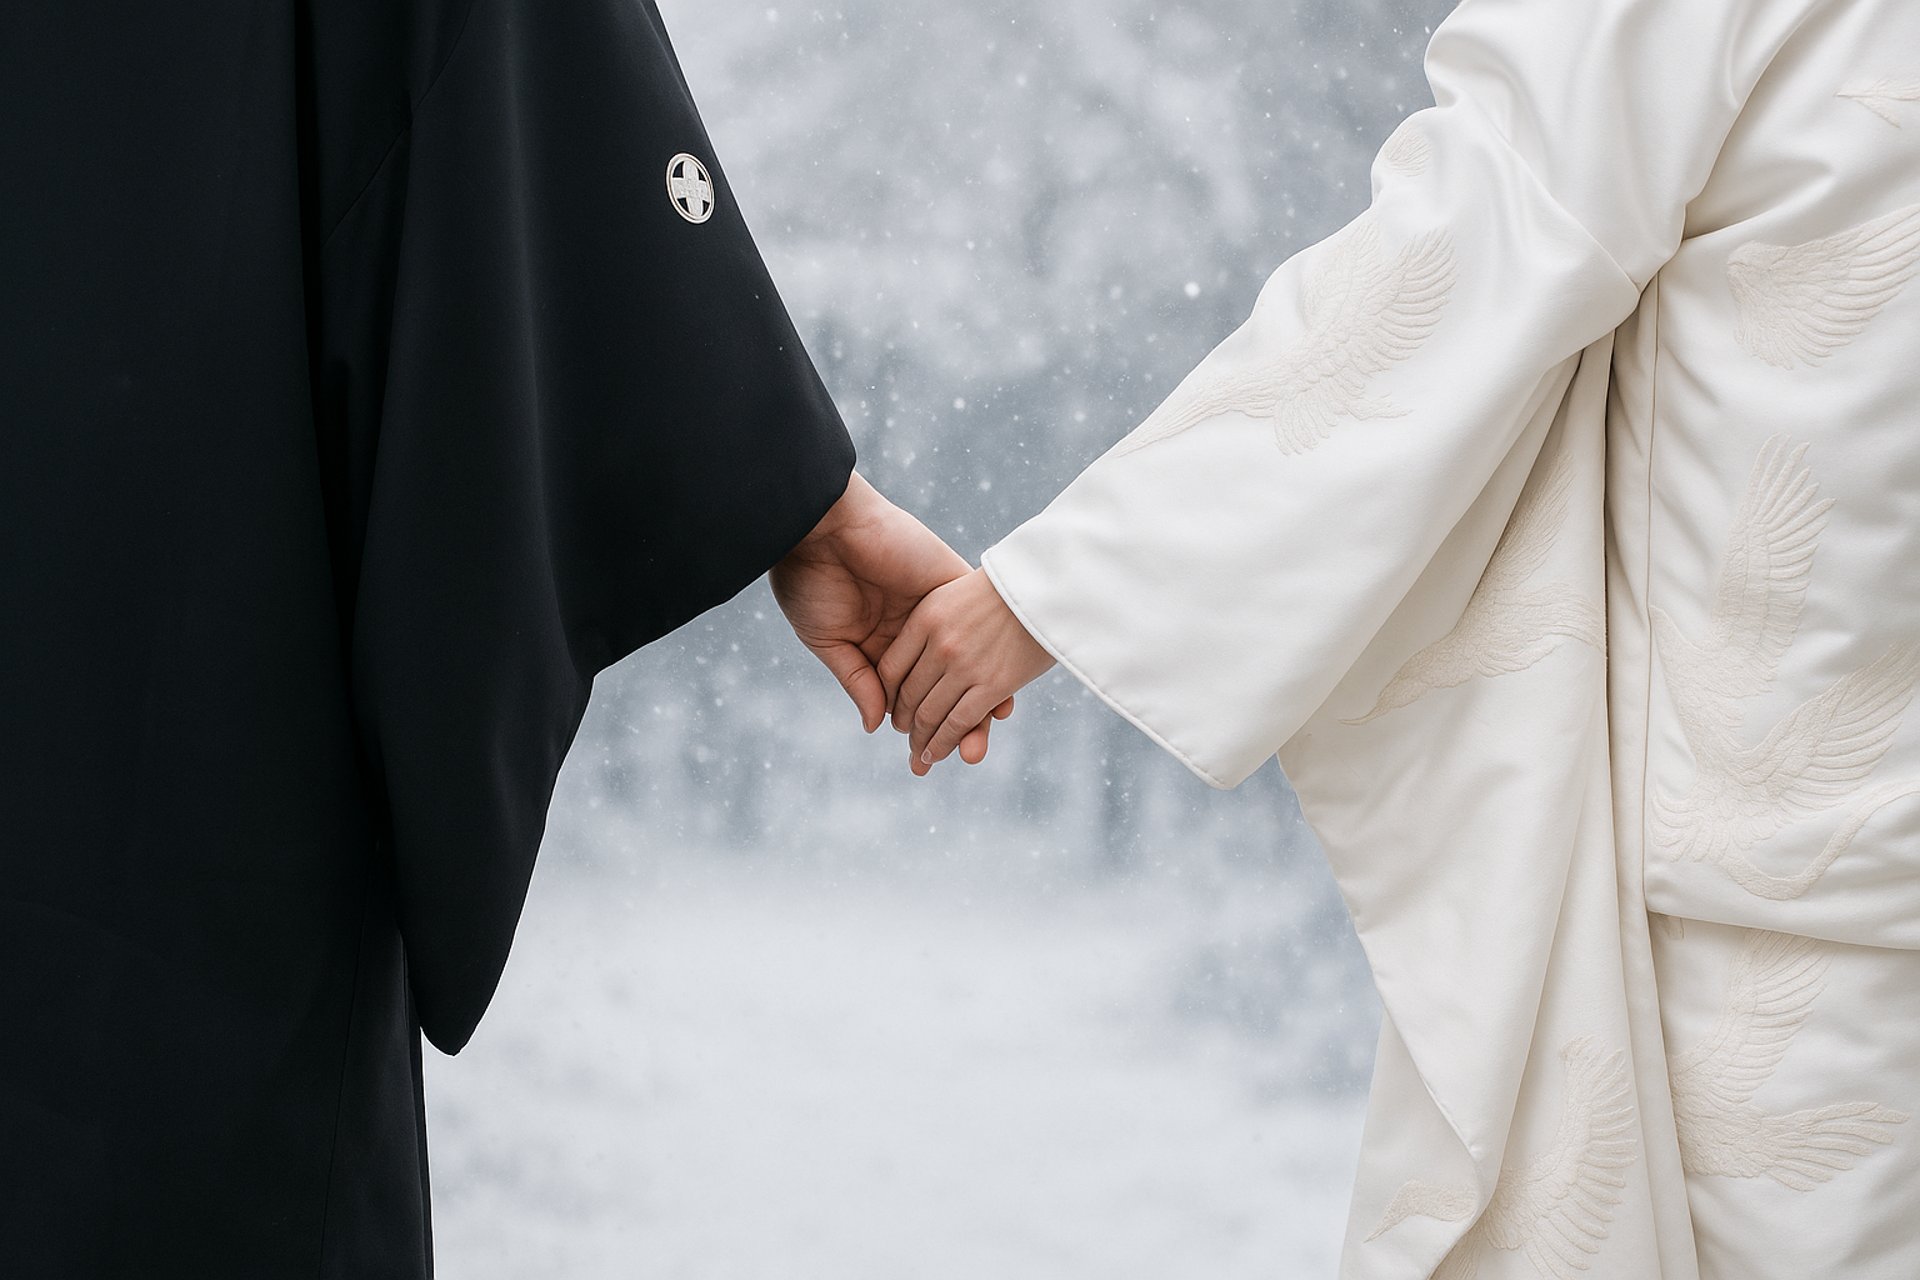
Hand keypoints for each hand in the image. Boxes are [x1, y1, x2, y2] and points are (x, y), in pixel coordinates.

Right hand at [772, 473, 1011, 761]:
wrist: (819, 527)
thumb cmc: (809, 580)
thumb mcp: (827, 641)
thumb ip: (857, 680)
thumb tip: (876, 725)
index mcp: (881, 642)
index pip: (913, 691)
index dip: (924, 724)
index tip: (931, 760)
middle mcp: (914, 629)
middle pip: (947, 682)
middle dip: (959, 719)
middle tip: (969, 755)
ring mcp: (937, 607)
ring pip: (969, 659)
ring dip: (982, 696)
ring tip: (990, 731)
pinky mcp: (952, 582)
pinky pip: (982, 621)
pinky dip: (994, 655)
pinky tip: (1002, 689)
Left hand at [878, 568, 1055, 775]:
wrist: (1049, 587)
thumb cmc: (1007, 589)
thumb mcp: (956, 594)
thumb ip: (934, 622)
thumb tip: (922, 653)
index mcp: (925, 618)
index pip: (890, 669)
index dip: (887, 694)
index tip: (891, 706)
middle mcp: (939, 644)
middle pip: (907, 696)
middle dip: (903, 724)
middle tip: (905, 736)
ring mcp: (964, 666)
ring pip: (929, 715)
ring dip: (921, 741)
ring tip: (920, 756)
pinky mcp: (992, 685)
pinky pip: (957, 723)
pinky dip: (942, 745)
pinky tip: (935, 756)